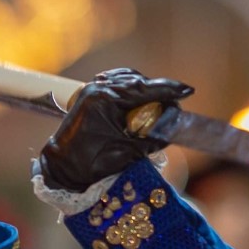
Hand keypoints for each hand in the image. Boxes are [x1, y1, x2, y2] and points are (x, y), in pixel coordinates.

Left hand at [37, 68, 193, 192]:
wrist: (60, 168)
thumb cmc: (89, 164)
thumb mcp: (126, 152)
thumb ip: (151, 138)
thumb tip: (173, 124)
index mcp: (105, 99)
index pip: (143, 89)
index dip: (168, 90)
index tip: (188, 91)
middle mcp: (98, 88)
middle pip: (137, 82)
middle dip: (157, 92)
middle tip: (174, 105)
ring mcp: (92, 89)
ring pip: (127, 80)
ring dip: (144, 90)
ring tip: (157, 105)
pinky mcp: (90, 95)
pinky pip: (116, 84)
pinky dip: (130, 90)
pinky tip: (138, 100)